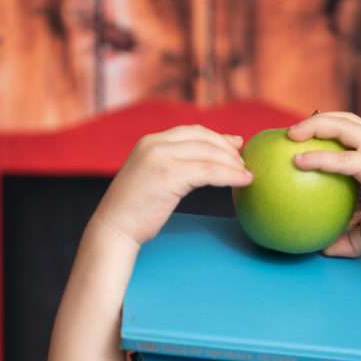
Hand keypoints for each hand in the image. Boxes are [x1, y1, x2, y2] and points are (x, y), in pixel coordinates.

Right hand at [92, 124, 251, 246]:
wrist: (113, 228)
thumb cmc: (134, 211)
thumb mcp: (151, 178)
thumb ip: (172, 166)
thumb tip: (202, 163)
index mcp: (150, 142)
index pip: (191, 132)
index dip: (217, 137)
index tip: (236, 145)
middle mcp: (154, 144)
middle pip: (203, 138)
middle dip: (228, 149)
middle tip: (244, 162)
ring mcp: (160, 157)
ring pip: (208, 154)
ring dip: (233, 163)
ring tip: (246, 175)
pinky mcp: (169, 176)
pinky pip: (208, 172)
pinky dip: (229, 176)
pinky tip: (242, 181)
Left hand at [287, 111, 360, 255]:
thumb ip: (345, 234)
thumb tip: (323, 248)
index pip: (351, 127)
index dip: (327, 125)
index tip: (304, 135)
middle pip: (344, 119)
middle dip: (316, 119)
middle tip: (290, 133)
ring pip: (342, 126)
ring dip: (314, 126)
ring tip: (290, 135)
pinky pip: (341, 159)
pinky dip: (319, 158)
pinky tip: (299, 162)